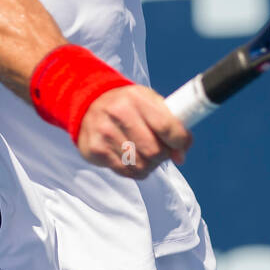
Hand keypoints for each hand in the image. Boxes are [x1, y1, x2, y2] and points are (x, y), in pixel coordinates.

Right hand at [76, 85, 192, 178]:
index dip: (180, 141)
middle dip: (164, 155)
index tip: (180, 144)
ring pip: (141, 165)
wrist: (88, 104)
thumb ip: (170, 125)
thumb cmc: (127, 105)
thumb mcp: (150, 103)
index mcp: (136, 98)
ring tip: (146, 154)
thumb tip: (180, 156)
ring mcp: (105, 133)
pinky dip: (135, 170)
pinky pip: (126, 172)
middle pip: (154, 151)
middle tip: (161, 150)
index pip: (167, 127)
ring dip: (150, 165)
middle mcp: (118, 113)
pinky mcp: (96, 150)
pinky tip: (132, 158)